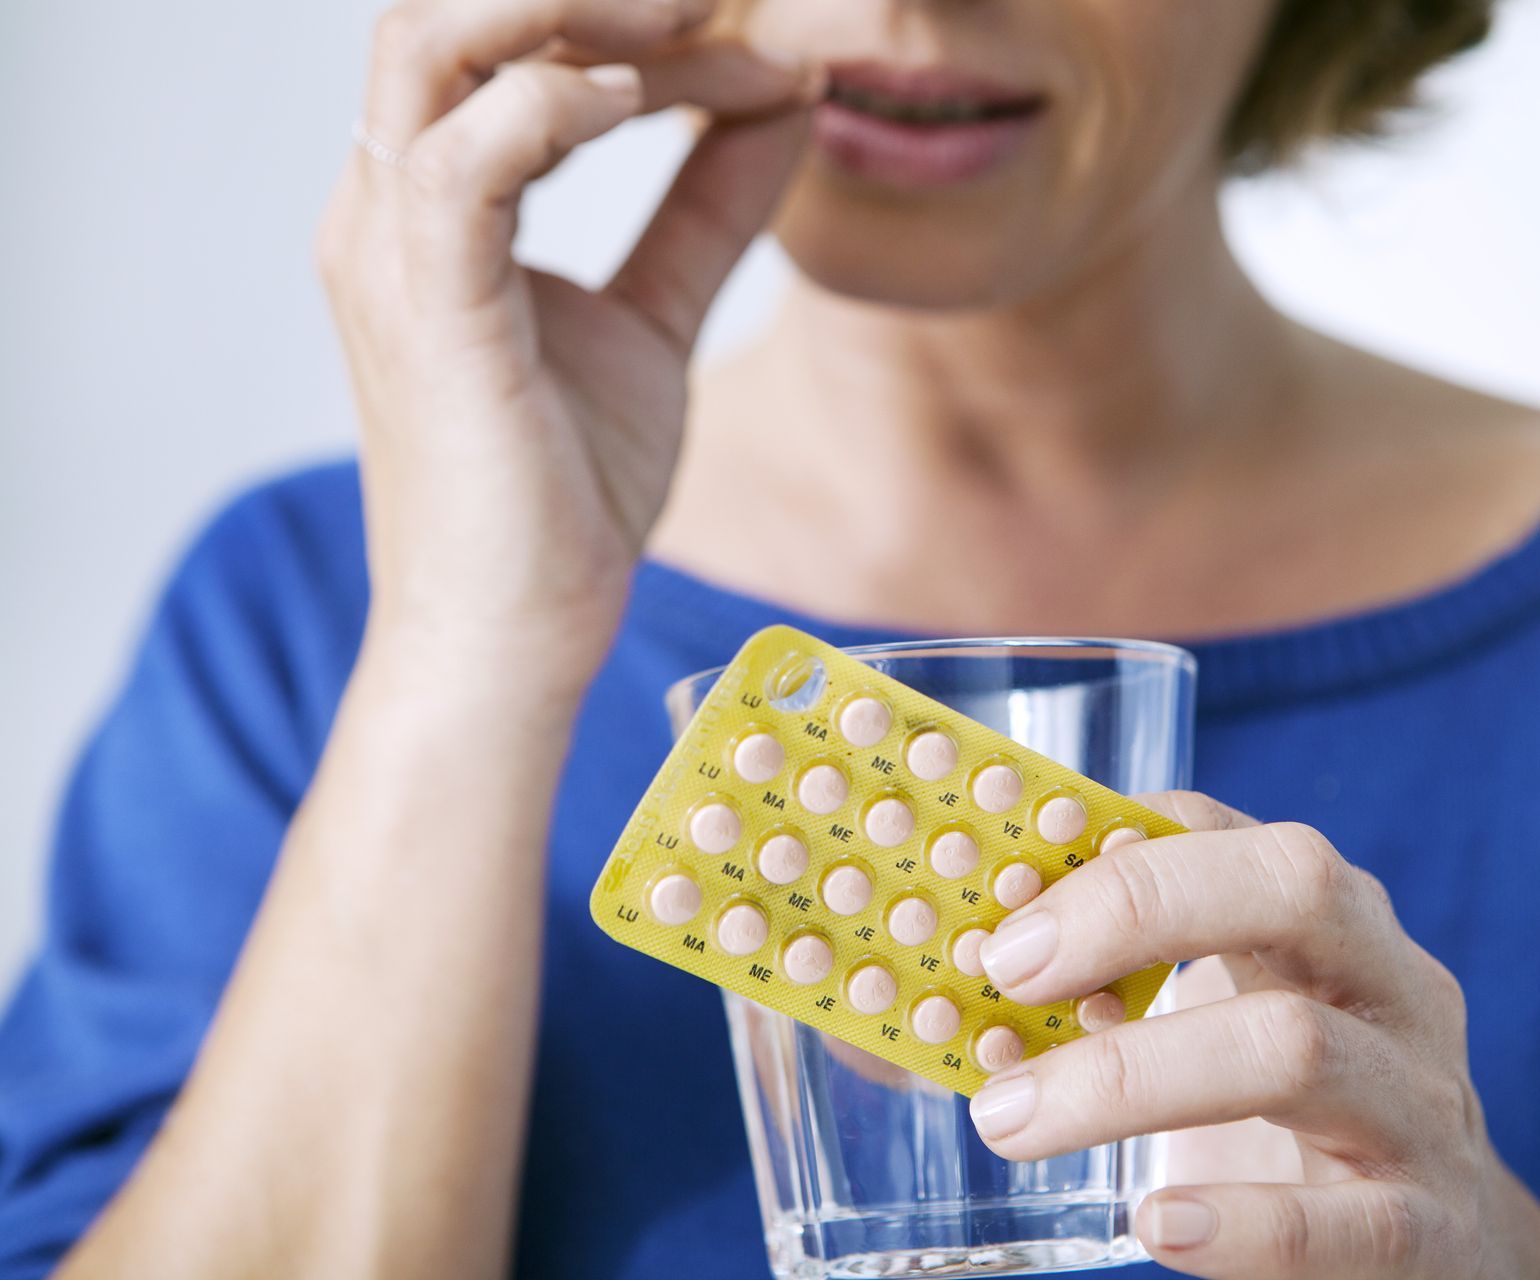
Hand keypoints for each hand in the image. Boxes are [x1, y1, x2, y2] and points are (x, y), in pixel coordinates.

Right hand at [317, 0, 820, 696]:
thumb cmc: (564, 493)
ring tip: (692, 29)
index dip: (629, 23)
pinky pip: (461, 160)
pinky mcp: (427, 312)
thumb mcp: (656, 319)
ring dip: (572, 14)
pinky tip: (640, 109)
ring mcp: (391, 253)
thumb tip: (783, 105)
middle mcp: (388, 208)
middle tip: (713, 4)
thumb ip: (704, 210)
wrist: (515, 635)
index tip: (761, 52)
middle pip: (448, 12)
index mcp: (430, 205)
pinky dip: (552, 107)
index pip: (500, 44)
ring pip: (434, 45)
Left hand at [968, 792, 1539, 1279]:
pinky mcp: (1430, 1227)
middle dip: (1135, 911)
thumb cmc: (1289, 1119)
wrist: (1450, 1252)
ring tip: (1010, 1119)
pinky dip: (1242, 1225)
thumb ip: (1086, 1004)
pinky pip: (1345, 1221)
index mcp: (1325, 921)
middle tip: (1006, 972)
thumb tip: (894, 1017)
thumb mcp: (1213, 1026)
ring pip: (1296, 1048)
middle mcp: (1390, 986)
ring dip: (1129, 1077)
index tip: (998, 887)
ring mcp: (1421, 1103)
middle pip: (1295, 886)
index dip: (1106, 842)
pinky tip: (1156, 1225)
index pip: (1224, 828)